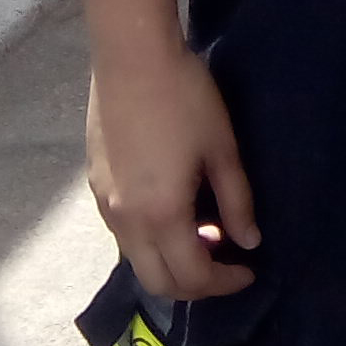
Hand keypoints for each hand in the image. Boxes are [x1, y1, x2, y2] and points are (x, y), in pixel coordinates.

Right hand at [88, 46, 260, 300]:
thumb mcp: (222, 150)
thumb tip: (249, 240)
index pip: (192, 276)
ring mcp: (104, 207)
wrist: (132, 60)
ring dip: (172, 262)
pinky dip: (152, 241)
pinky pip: (125, 236)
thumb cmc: (186, 99)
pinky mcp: (95, 188)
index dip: (224, 283)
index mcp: (161, 216)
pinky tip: (177, 212)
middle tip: (228, 263)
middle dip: (196, 285)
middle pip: (158, 282)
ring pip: (137, 260)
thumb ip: (237, 201)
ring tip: (208, 232)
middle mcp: (126, 223)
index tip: (249, 271)